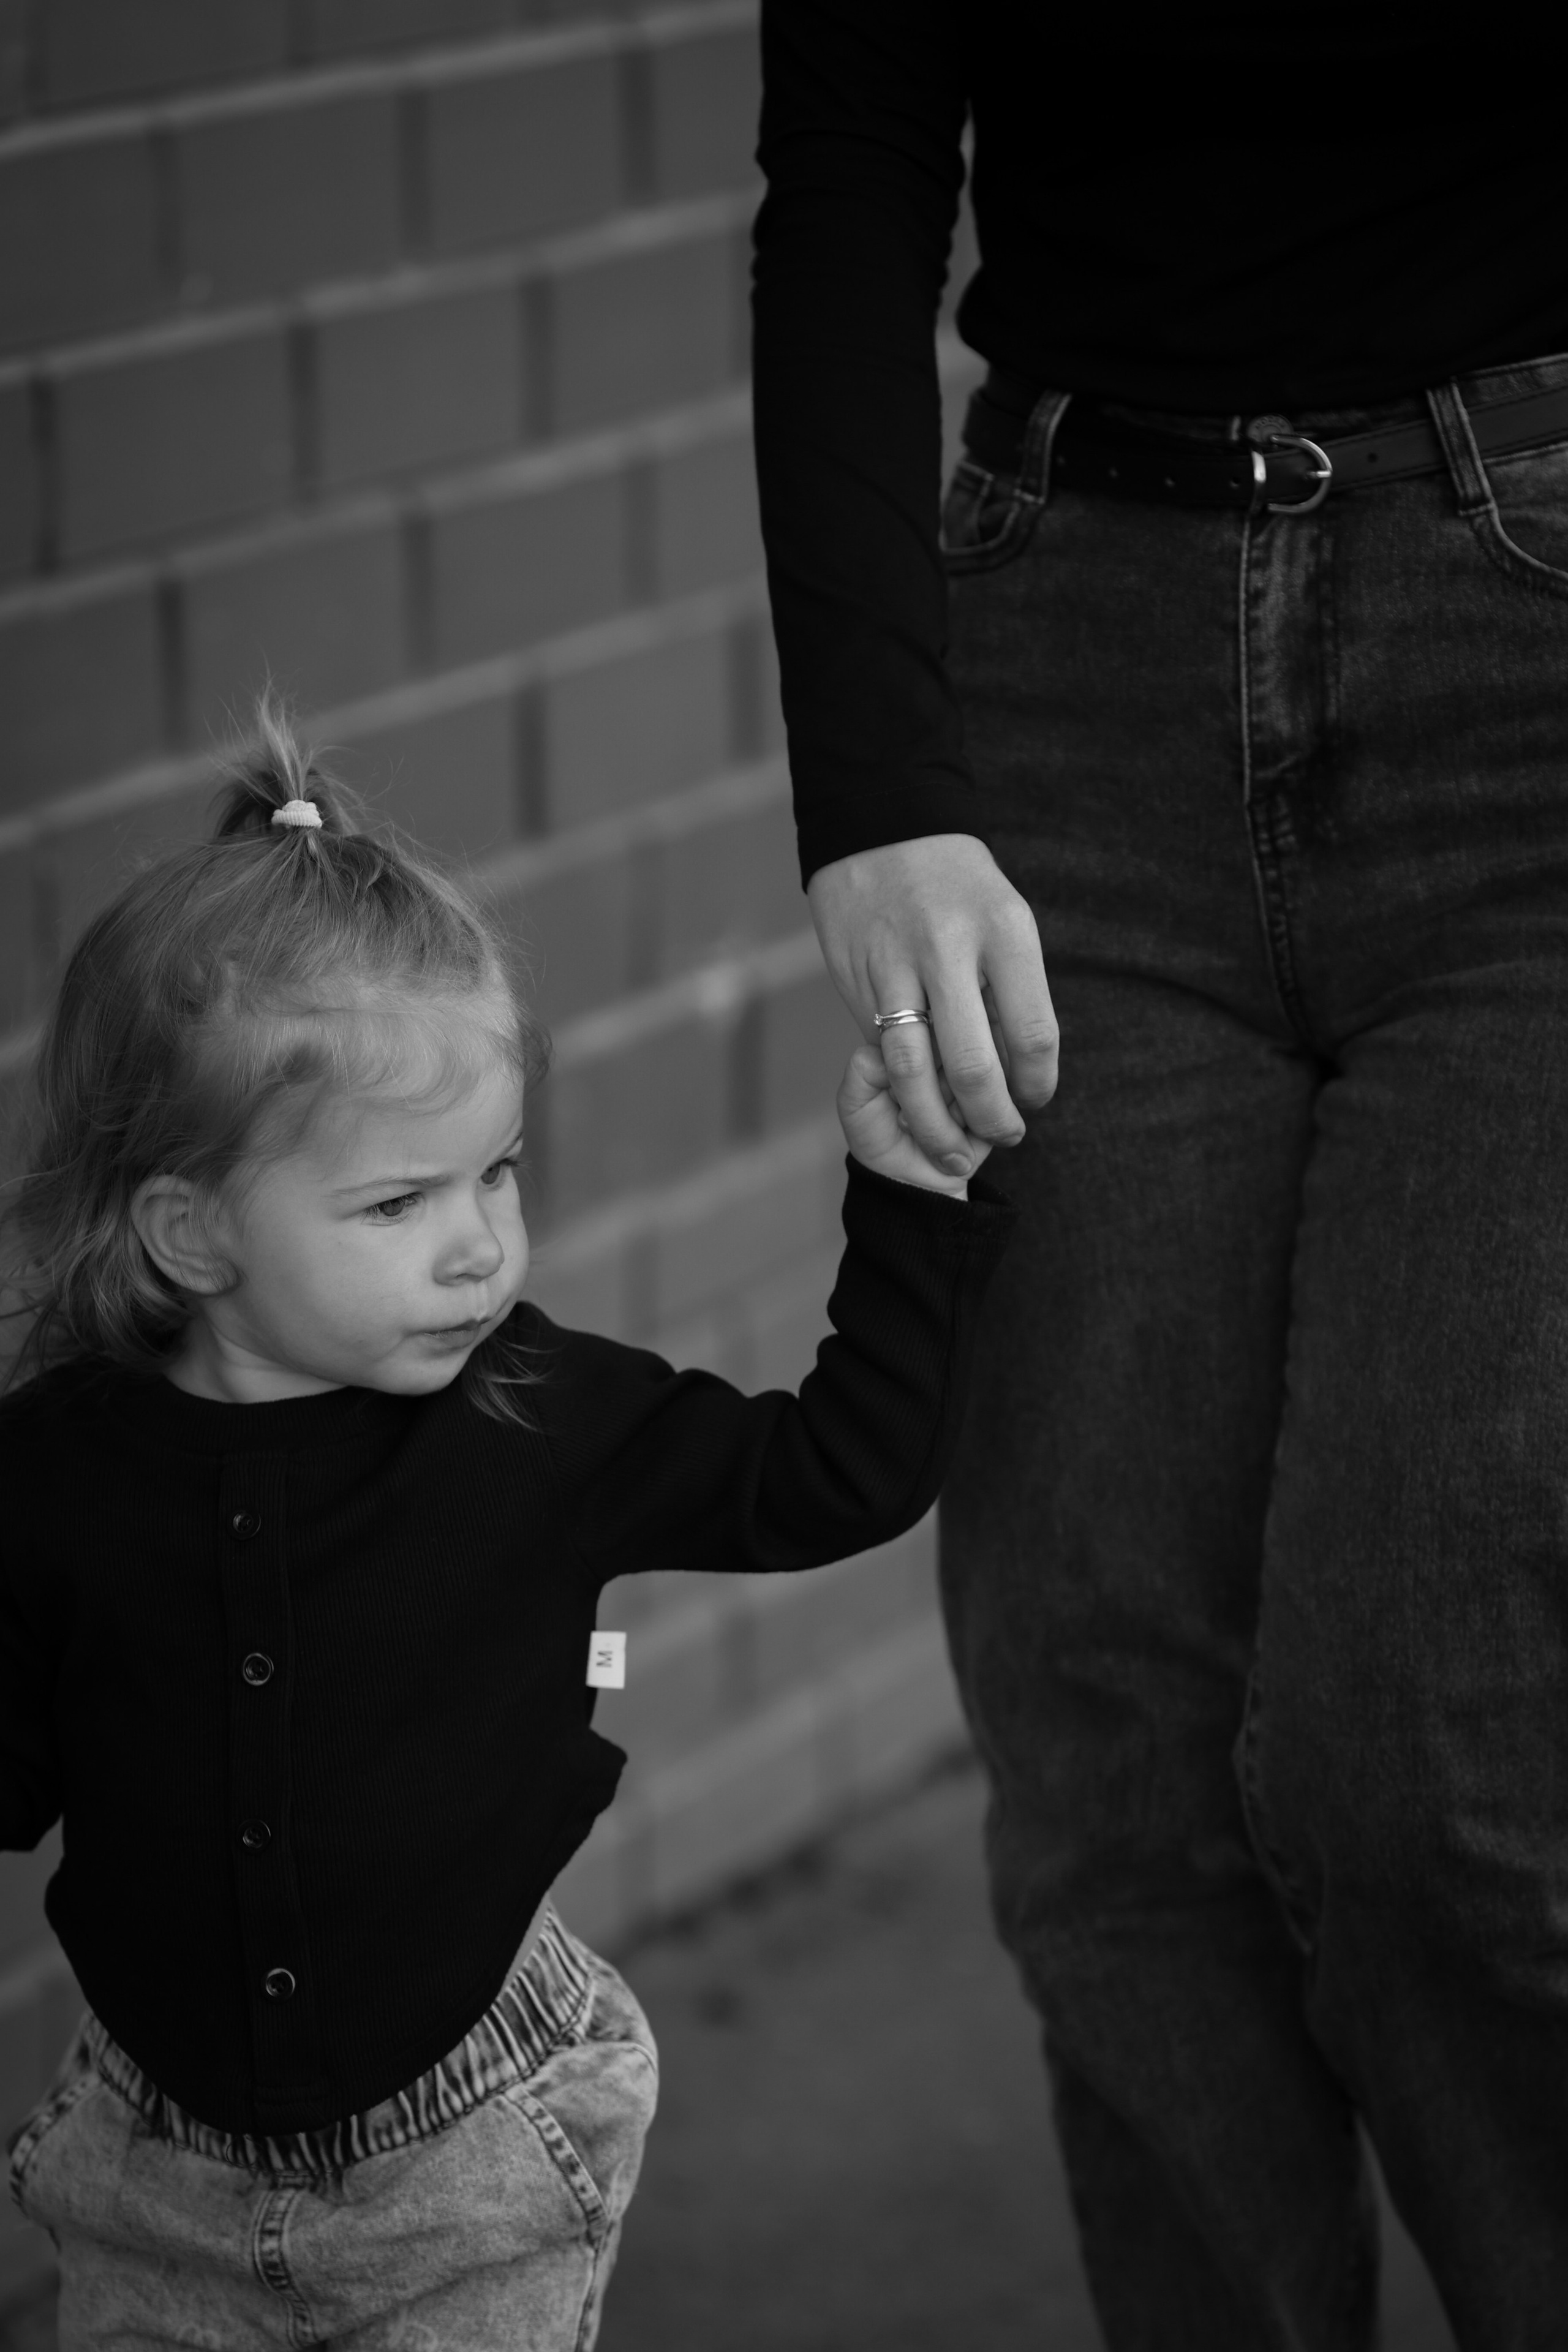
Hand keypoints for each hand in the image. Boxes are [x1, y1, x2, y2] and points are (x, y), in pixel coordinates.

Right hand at [808, 835, 1057, 1175]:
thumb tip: (1019, 1072)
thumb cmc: (957, 885)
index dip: (1037, 1085)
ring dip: (937, 1121)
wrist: (881, 827)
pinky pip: (879, 1047)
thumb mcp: (1005, 919)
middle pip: (975, 1066)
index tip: (1034, 1099)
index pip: (1034, 1035)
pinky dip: (899, 1084)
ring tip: (955, 1142)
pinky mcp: (856, 976)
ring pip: (915, 1070)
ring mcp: (897, 963)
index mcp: (1006, 931)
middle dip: (991, 1119)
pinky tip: (915, 1095)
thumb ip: (1012, 991)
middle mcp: (951, 948)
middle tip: (1002, 1136)